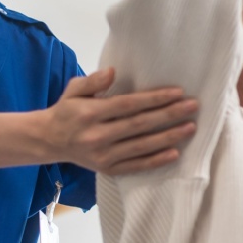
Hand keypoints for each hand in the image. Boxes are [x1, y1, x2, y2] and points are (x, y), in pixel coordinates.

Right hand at [44, 68, 197, 175]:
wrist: (49, 141)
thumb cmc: (67, 110)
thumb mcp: (74, 90)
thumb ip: (92, 81)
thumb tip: (112, 72)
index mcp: (90, 113)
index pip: (129, 105)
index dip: (154, 99)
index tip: (177, 92)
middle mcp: (97, 136)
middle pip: (140, 125)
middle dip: (169, 115)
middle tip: (193, 106)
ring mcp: (103, 156)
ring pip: (142, 146)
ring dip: (169, 137)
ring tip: (190, 127)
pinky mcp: (107, 169)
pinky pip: (136, 166)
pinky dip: (156, 161)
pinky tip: (174, 153)